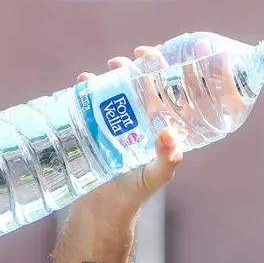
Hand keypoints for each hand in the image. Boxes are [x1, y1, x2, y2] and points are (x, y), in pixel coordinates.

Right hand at [74, 48, 183, 216]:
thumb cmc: (134, 194)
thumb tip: (170, 135)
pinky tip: (85, 80)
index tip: (175, 52)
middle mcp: (143, 120)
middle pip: (147, 83)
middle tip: (136, 56)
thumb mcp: (155, 177)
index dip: (178, 71)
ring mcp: (118, 120)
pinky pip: (92, 99)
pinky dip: (89, 86)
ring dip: (118, 71)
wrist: (101, 210)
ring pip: (121, 86)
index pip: (175, 93)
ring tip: (113, 66)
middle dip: (143, 64)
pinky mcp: (94, 124)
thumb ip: (167, 161)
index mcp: (163, 127)